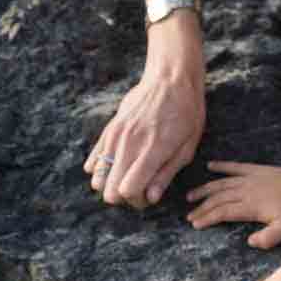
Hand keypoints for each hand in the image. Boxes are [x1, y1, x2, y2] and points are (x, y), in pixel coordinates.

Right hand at [85, 62, 204, 208]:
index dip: (138, 201)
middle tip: (141, 187)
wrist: (171, 79)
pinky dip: (102, 169)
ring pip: (96, 178)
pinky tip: (120, 162)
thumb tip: (151, 198)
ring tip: (129, 174)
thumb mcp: (188, 146)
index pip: (127, 191)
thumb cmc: (187, 113)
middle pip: (108, 191)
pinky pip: (93, 160)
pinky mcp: (108, 130)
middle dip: (124, 197)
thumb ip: (166, 174)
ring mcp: (114, 137)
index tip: (150, 195)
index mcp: (151, 151)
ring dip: (110, 183)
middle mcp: (128, 145)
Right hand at [186, 162, 280, 248]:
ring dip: (205, 190)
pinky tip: (211, 165)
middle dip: (201, 208)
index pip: (222, 212)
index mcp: (249, 207)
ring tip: (191, 195)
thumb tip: (249, 242)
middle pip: (217, 199)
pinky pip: (235, 167)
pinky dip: (222, 166)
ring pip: (221, 184)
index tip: (195, 223)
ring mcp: (249, 179)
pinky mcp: (256, 170)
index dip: (207, 218)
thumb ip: (267, 239)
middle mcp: (245, 192)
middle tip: (189, 215)